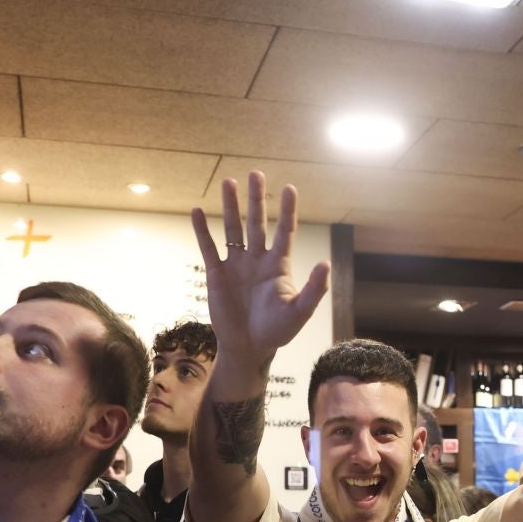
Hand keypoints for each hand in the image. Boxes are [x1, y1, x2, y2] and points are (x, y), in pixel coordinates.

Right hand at [191, 171, 329, 376]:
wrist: (248, 348)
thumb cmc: (277, 331)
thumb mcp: (300, 311)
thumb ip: (314, 288)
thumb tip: (325, 263)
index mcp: (278, 265)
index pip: (284, 231)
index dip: (287, 210)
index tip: (289, 188)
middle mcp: (257, 260)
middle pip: (257, 222)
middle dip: (256, 199)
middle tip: (255, 174)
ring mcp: (236, 265)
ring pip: (233, 228)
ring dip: (230, 206)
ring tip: (228, 182)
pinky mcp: (217, 274)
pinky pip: (208, 247)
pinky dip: (202, 230)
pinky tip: (197, 211)